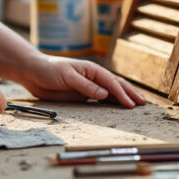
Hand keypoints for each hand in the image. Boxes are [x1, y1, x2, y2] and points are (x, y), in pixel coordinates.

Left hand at [18, 55, 146, 107]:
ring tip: (137, 105)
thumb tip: (105, 94)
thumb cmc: (49, 70)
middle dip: (130, 94)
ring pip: (111, 93)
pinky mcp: (83, 95)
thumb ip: (85, 86)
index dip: (122, 93)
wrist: (34, 72)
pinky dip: (112, 103)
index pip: (111, 82)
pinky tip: (119, 108)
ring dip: (124, 98)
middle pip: (116, 85)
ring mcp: (89, 86)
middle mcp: (93, 77)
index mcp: (91, 70)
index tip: (131, 104)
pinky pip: (101, 100)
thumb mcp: (66, 76)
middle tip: (143, 103)